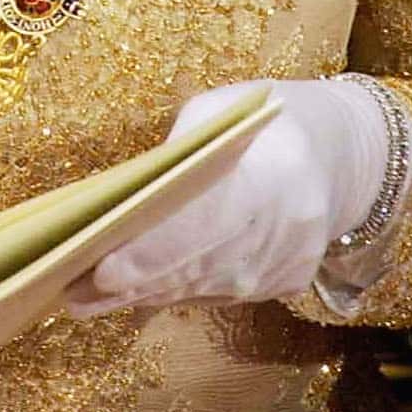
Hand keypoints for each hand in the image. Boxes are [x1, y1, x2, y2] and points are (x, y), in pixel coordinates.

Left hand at [64, 79, 396, 314]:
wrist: (341, 154)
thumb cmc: (263, 122)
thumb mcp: (220, 111)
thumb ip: (177, 154)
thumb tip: (124, 201)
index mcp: (266, 180)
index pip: (197, 227)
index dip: (150, 253)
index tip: (103, 270)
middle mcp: (276, 236)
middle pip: (190, 269)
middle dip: (128, 285)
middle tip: (71, 294)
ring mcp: (280, 270)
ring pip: (196, 289)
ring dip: (140, 296)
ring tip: (85, 299)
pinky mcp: (281, 287)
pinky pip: (215, 294)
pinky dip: (174, 292)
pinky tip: (134, 294)